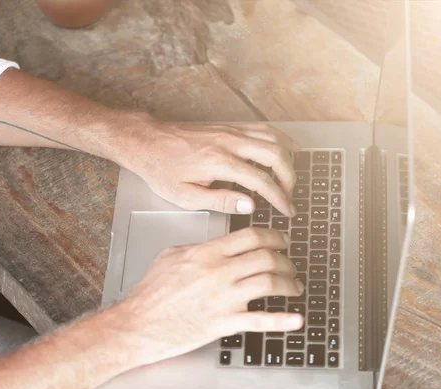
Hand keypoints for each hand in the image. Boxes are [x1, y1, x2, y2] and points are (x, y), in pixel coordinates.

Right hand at [110, 228, 304, 364]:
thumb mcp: (171, 256)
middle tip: (290, 263)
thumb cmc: (150, 293)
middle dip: (286, 259)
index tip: (281, 240)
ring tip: (294, 286)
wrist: (137, 323)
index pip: (251, 236)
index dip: (274, 237)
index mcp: (207, 253)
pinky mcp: (224, 323)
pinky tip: (296, 319)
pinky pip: (260, 320)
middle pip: (266, 257)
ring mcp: (223, 297)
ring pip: (270, 283)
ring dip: (289, 284)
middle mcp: (219, 272)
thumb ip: (198, 247)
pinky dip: (282, 320)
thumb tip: (215, 244)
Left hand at [115, 113, 299, 216]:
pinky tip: (288, 148)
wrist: (148, 142)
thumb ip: (220, 201)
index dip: (279, 198)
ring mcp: (230, 131)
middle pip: (274, 155)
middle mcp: (228, 142)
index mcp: (218, 162)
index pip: (261, 181)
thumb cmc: (163, 170)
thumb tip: (250, 205)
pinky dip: (280, 139)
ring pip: (272, 138)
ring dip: (288, 158)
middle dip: (290, 177)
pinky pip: (262, 128)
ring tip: (292, 178)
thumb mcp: (185, 196)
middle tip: (291, 196)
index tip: (288, 210)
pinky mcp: (229, 126)